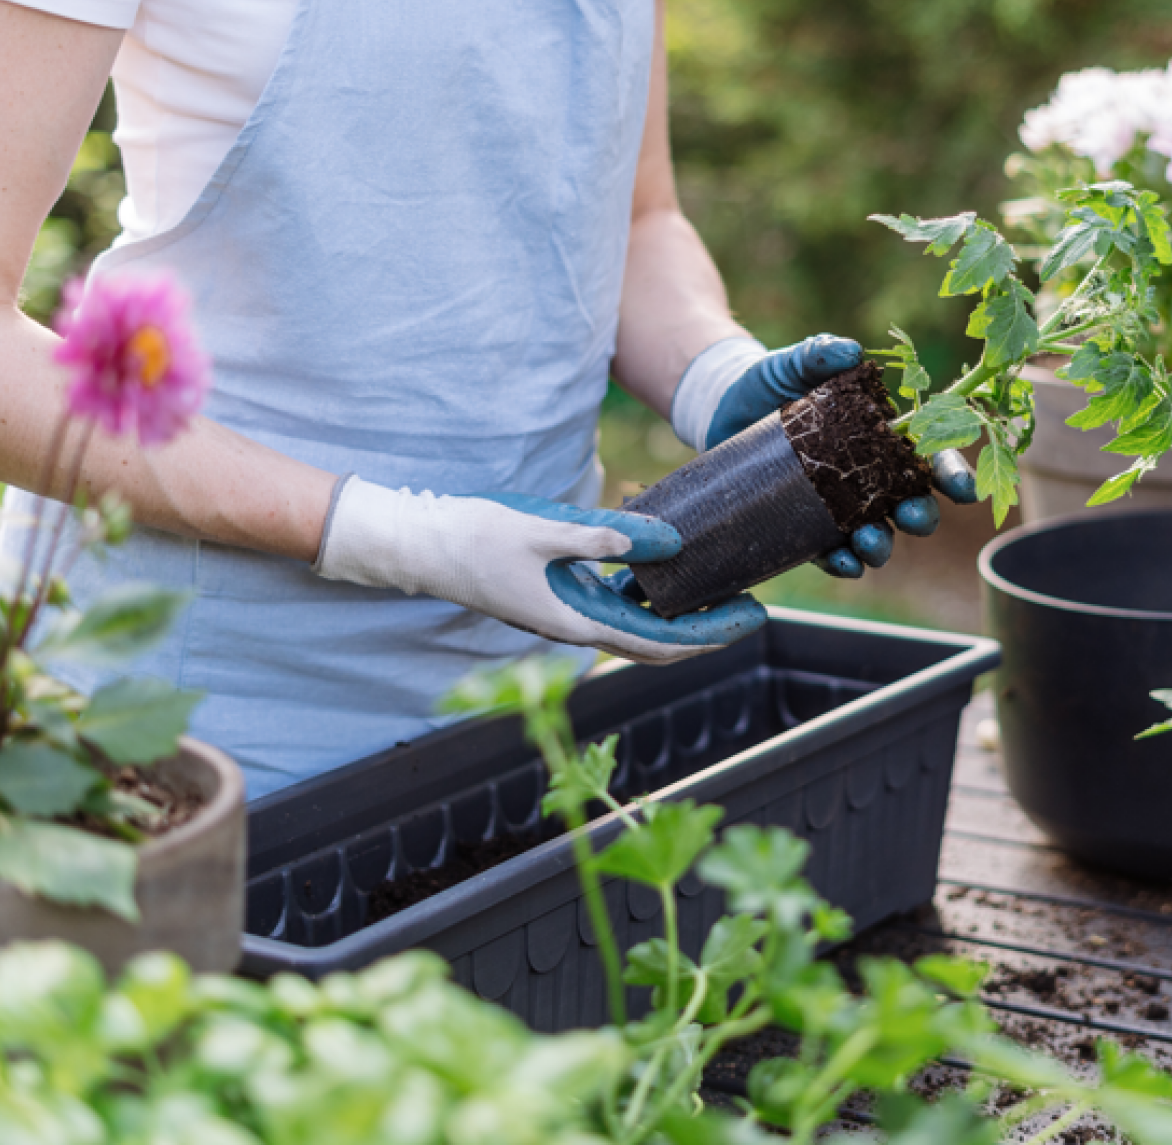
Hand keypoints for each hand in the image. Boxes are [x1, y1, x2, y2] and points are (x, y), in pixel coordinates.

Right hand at [314, 478, 765, 663]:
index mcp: (575, 621)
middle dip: (706, 629)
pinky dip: (647, 595)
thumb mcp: (544, 529)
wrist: (419, 544)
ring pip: (637, 624)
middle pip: (656, 640)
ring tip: (721, 587)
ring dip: (679, 613)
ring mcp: (565, 612)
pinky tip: (666, 571)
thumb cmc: (473, 536)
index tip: (751, 619)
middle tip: (752, 607)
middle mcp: (575, 626)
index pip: (659, 643)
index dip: (710, 635)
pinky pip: (614, 604)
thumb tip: (671, 543)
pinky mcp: (556, 595)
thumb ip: (607, 536)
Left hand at [679, 334, 975, 580]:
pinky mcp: (802, 523)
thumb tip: (850, 350)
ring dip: (881, 544)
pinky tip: (846, 564)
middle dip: (920, 515)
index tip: (962, 489)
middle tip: (914, 518)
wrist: (721, 406)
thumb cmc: (769, 379)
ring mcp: (836, 503)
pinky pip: (829, 552)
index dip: (950, 473)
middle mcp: (866, 474)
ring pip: (874, 533)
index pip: (928, 456)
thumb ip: (820, 351)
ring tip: (871, 544)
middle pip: (908, 502)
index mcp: (879, 434)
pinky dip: (843, 562)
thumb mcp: (795, 361)